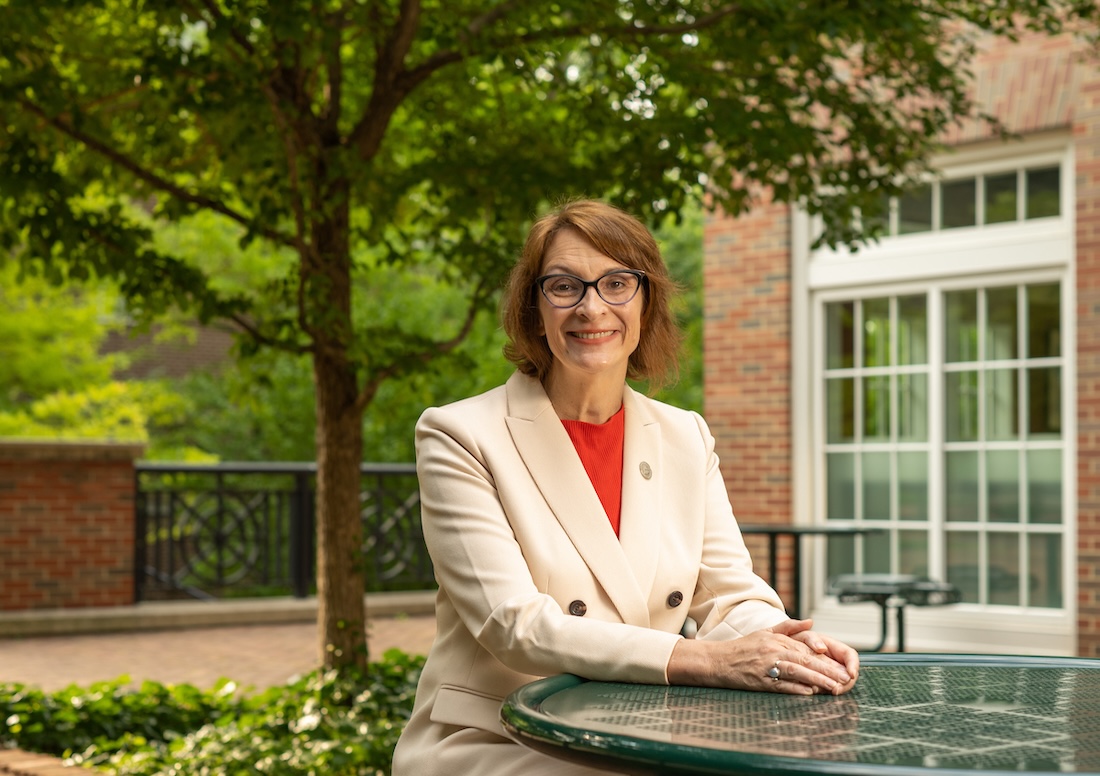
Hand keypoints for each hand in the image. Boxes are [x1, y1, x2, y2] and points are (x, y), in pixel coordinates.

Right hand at [667, 618, 857, 695]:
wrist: (717, 660)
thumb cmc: (742, 647)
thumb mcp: (765, 631)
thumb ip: (789, 627)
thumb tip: (811, 622)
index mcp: (777, 639)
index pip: (807, 648)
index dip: (826, 659)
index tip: (842, 667)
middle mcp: (773, 650)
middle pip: (806, 660)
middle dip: (828, 671)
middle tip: (845, 680)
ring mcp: (766, 666)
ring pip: (798, 672)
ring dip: (818, 681)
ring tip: (834, 688)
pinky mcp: (760, 681)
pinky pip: (782, 685)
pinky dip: (797, 689)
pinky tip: (810, 693)